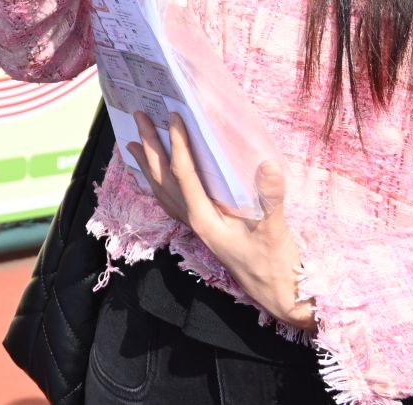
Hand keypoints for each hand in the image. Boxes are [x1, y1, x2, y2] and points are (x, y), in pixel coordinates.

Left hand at [128, 112, 314, 332]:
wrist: (279, 296)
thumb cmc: (276, 265)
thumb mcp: (275, 231)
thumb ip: (270, 200)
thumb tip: (267, 165)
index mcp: (205, 219)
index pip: (185, 174)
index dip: (178, 144)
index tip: (174, 117)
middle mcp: (194, 221)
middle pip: (164, 180)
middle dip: (150, 149)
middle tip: (138, 118)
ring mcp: (198, 227)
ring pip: (164, 192)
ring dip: (148, 167)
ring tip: (133, 144)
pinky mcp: (206, 230)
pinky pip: (174, 203)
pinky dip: (160, 186)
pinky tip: (157, 179)